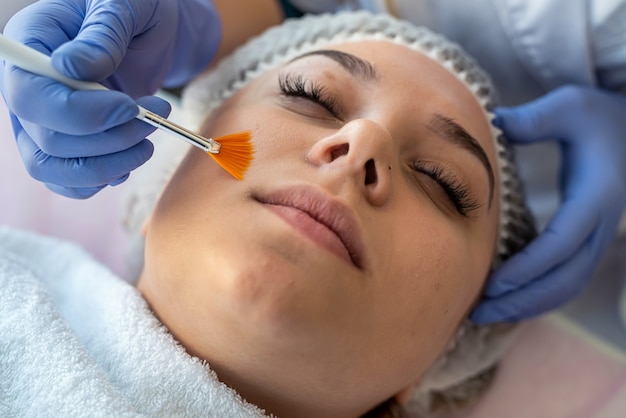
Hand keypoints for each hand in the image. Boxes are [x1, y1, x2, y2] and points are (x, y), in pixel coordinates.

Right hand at [0, 0, 220, 197]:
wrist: (149, 31)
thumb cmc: (134, 10)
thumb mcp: (123, 6)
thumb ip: (102, 35)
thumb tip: (74, 70)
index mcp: (29, 47)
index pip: (30, 98)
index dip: (81, 114)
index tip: (129, 107)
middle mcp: (27, 89)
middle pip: (48, 142)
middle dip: (110, 140)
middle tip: (154, 119)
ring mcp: (43, 122)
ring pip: (57, 170)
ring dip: (110, 166)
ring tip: (149, 141)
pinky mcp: (68, 144)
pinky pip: (72, 181)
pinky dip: (105, 177)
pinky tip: (131, 155)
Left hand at [471, 85, 625, 322]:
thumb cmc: (597, 117)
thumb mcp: (570, 107)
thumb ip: (535, 119)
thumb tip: (493, 124)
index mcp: (596, 196)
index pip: (564, 242)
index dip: (530, 266)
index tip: (495, 283)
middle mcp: (600, 225)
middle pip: (565, 278)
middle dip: (522, 300)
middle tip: (477, 312)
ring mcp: (597, 239)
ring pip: (567, 287)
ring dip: (527, 306)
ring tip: (484, 315)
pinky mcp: (587, 243)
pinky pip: (565, 281)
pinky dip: (537, 297)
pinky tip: (506, 302)